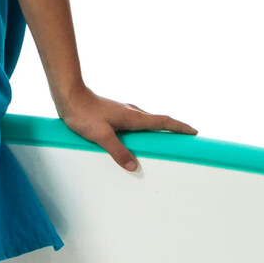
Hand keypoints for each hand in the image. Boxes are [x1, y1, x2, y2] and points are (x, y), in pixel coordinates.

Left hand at [54, 86, 196, 170]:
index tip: (194, 132)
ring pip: (146, 120)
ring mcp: (122, 110)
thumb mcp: (101, 135)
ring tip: (163, 139)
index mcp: (133, 117)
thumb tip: (133, 167)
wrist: (69, 95)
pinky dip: (143, 128)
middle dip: (172, 129)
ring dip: (157, 128)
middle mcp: (131, 112)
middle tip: (184, 138)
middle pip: (158, 121)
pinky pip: (135, 121)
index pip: (163, 122)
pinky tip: (135, 134)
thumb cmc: (83, 114)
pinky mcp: (113, 112)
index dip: (179, 127)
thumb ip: (117, 151)